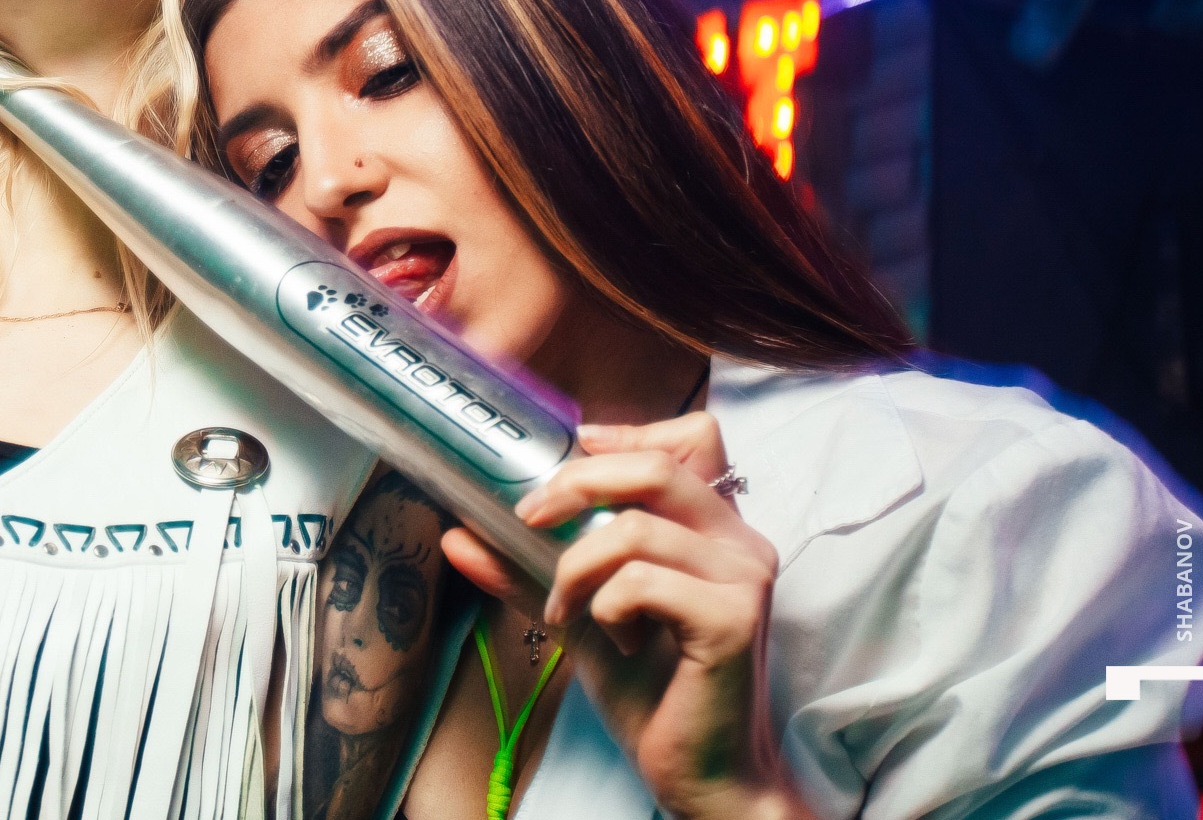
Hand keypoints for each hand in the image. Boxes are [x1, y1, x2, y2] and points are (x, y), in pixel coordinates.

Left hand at [441, 412, 816, 819]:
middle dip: (576, 483)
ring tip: (566, 610)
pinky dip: (604, 606)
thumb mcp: (580, 613)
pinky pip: (642, 581)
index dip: (630, 431)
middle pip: (657, 466)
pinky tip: (612, 641)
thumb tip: (458, 535)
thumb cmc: (651, 692)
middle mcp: (740, 541)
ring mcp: (743, 576)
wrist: (697, 771)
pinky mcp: (734, 617)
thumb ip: (528, 570)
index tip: (573, 448)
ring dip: (575, 567)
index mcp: (715, 528)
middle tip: (527, 519)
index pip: (693, 437)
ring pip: (636, 528)